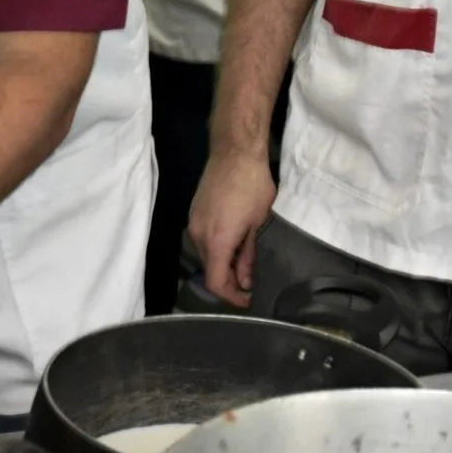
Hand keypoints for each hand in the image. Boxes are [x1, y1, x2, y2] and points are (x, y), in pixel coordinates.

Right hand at [188, 148, 275, 307]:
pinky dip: (218, 249)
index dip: (231, 297)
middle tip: (251, 283)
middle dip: (229, 281)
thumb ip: (249, 256)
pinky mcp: (194, 213)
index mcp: (216, 241)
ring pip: (207, 255)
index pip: (216, 282)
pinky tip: (235, 243)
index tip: (248, 299)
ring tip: (246, 263)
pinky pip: (204, 240)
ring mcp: (193, 223)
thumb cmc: (252, 187)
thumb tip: (246, 280)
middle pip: (210, 270)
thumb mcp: (257, 224)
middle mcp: (199, 235)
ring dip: (224, 264)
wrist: (235, 152)